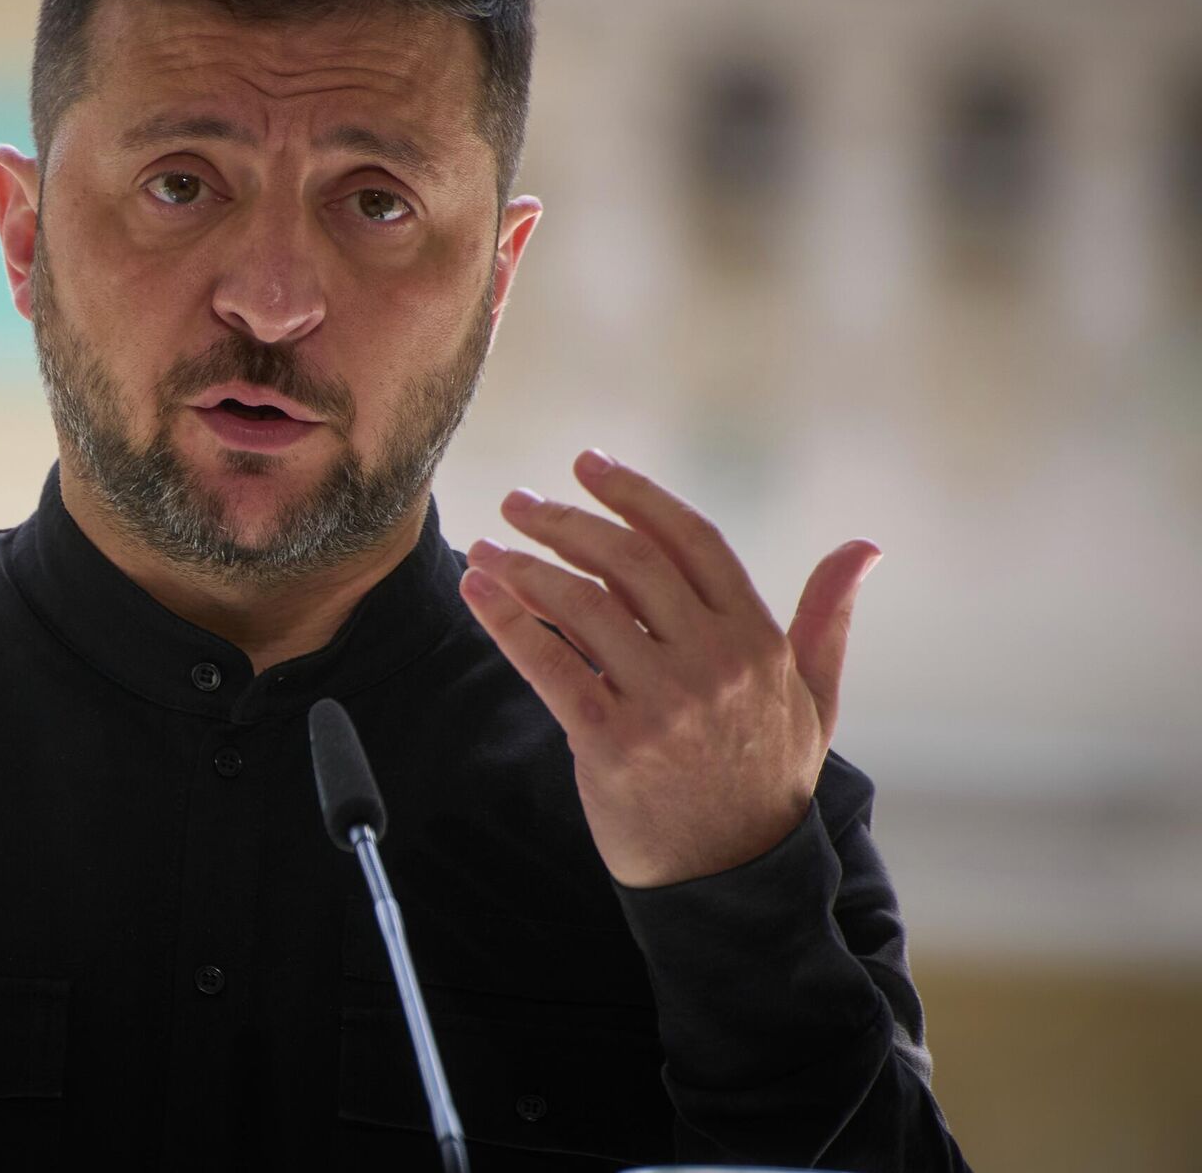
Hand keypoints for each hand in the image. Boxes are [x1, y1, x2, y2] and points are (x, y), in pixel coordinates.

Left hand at [458, 449, 880, 888]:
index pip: (692, 540)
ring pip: (582, 607)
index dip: (636, 495)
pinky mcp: (613, 743)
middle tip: (518, 500)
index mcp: (757, 640)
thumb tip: (865, 548)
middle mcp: (713, 663)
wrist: (734, 878)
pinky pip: (550, 666)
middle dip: (566, 521)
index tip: (588, 463)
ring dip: (525, 567)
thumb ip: (826, 618)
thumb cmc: (768, 779)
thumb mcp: (815, 698)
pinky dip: (507, 622)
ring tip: (486, 547)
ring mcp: (663, 704)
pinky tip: (476, 591)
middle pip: (629, 562)